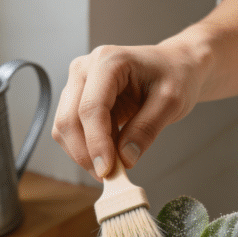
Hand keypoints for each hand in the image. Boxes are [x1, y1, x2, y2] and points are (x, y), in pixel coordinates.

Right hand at [51, 42, 207, 178]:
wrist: (174, 66)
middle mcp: (84, 69)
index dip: (96, 143)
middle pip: (68, 119)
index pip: (91, 108)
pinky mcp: (77, 99)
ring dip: (83, 153)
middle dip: (85, 153)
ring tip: (112, 164)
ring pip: (64, 128)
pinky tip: (107, 153)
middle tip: (108, 175)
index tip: (107, 170)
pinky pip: (70, 130)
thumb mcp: (171, 102)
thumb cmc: (174, 76)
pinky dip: (85, 148)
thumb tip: (124, 158)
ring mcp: (77, 83)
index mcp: (107, 61)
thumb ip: (147, 129)